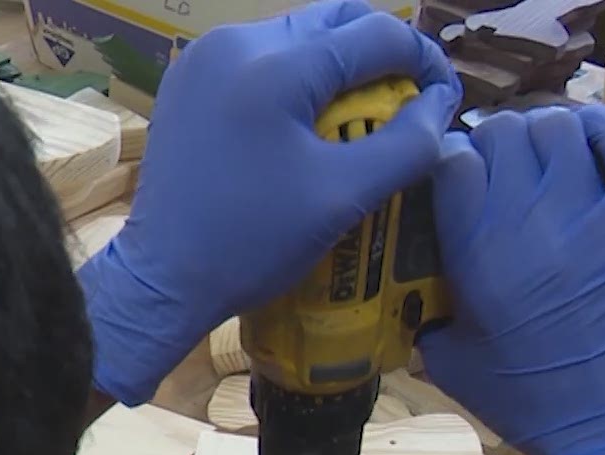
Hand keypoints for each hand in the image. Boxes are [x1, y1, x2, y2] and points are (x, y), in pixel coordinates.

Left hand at [80, 0, 460, 404]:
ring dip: (336, 67)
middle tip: (403, 102)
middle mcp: (235, 42)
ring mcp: (205, 58)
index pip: (375, 34)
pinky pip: (259, 59)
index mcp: (275, 65)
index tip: (442, 97)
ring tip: (357, 117)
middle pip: (333, 21)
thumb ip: (406, 144)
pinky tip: (306, 125)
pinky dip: (294, 79)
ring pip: (296, 37)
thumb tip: (440, 105)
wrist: (162, 279)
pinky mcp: (189, 80)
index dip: (422, 60)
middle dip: (379, 56)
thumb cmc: (252, 242)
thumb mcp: (343, 195)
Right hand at [420, 106, 604, 454]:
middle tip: (495, 168)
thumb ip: (428, 314)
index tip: (450, 178)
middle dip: (491, 143)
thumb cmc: (529, 402)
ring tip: (538, 156)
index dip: (446, 159)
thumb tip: (417, 288)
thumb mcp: (452, 363)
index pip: (451, 160)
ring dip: (542, 132)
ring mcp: (590, 213)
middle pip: (502, 133)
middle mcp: (530, 221)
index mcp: (478, 254)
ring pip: (558, 126)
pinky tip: (585, 138)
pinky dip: (602, 126)